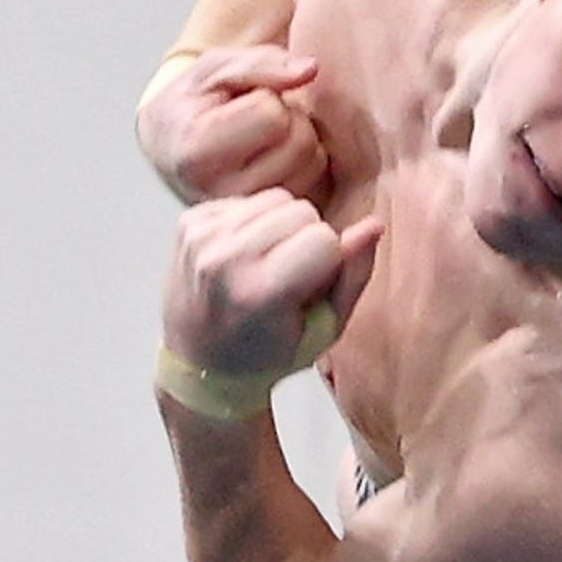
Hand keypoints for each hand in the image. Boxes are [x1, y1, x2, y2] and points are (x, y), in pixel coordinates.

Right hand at [136, 44, 329, 204]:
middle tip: (259, 116)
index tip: (242, 100)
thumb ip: (260, 63)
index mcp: (198, 151)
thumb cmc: (194, 102)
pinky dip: (304, 165)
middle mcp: (220, 192)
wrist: (172, 148)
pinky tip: (274, 157)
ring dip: (300, 141)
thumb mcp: (213, 69)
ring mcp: (246, 212)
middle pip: (299, 142)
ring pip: (313, 164)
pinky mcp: (268, 219)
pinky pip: (315, 184)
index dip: (266, 96)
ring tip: (265, 136)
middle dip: (290, 118)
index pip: (272, 114)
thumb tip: (310, 69)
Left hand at [163, 188, 381, 380]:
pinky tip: (245, 255)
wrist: (200, 364)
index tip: (309, 289)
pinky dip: (254, 222)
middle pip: (301, 210)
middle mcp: (223, 260)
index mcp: (259, 293)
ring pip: (275, 198)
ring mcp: (201, 238)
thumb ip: (354, 276)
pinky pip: (246, 200)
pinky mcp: (188, 222)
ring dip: (281, 226)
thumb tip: (373, 225)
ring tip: (268, 264)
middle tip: (289, 277)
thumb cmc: (269, 353)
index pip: (324, 239)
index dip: (329, 262)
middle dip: (306, 238)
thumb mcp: (324, 330)